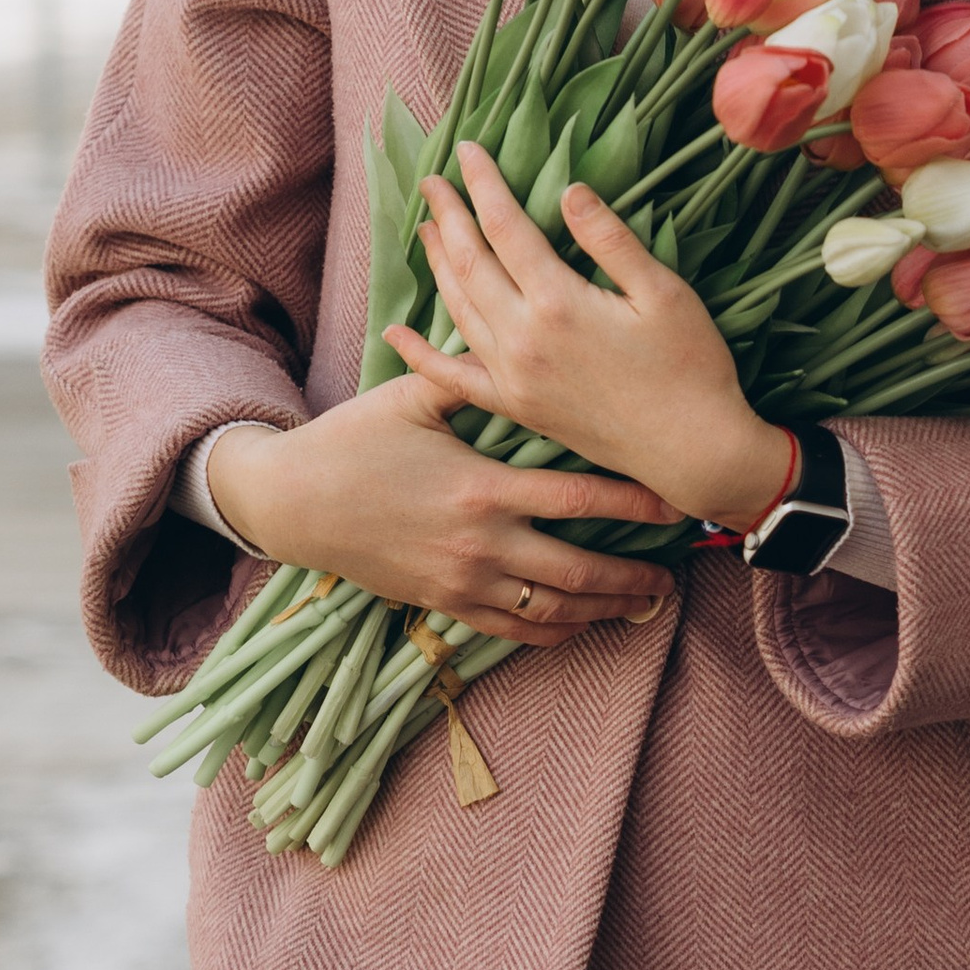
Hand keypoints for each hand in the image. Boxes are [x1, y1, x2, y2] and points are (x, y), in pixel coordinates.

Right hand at [205, 379, 676, 645]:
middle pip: (579, 571)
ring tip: (641, 604)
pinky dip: (553, 631)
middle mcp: (482, 542)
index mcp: (483, 487)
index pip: (580, 501)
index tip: (676, 506)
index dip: (636, 505)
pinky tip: (582, 624)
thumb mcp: (412, 398)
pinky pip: (511, 629)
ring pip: (551, 610)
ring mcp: (463, 580)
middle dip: (632, 577)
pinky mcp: (443, 604)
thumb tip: (512, 338)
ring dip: (603, 610)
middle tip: (672, 576)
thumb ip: (469, 376)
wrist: (293, 502)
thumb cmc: (354, 440)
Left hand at [390, 143, 794, 531]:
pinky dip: (420, 356)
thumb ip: (610, 240)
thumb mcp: (665, 293)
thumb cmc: (691, 368)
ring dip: (437, 264)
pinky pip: (454, 379)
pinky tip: (396, 335)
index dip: (484, 184)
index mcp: (559, 302)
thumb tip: (568, 190)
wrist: (693, 453)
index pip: (505, 227)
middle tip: (432, 181)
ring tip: (426, 229)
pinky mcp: (517, 407)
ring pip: (458, 309)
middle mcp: (523, 339)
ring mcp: (514, 377)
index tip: (468, 150)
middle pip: (470, 262)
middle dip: (448, 216)